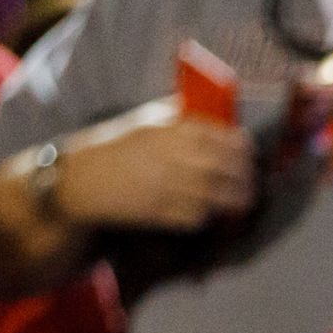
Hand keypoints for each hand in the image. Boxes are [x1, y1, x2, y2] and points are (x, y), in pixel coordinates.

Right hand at [51, 97, 254, 231]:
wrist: (82, 179)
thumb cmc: (116, 145)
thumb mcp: (148, 120)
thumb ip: (182, 116)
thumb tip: (218, 115)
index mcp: (178, 130)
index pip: (232, 140)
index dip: (245, 150)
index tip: (248, 155)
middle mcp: (179, 157)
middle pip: (234, 171)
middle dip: (247, 179)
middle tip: (250, 184)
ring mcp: (173, 187)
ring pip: (223, 198)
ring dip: (237, 202)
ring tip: (240, 202)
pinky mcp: (165, 213)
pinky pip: (200, 217)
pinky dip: (208, 216)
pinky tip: (207, 212)